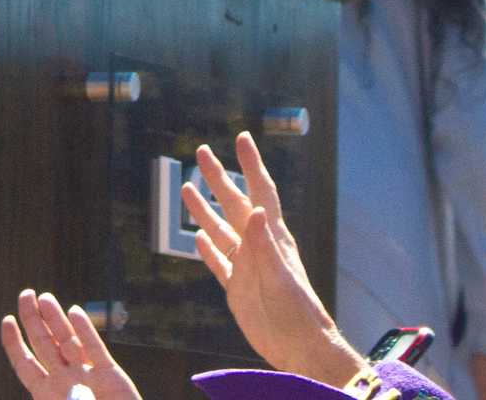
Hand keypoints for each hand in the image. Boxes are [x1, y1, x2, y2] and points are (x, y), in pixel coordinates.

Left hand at [0, 289, 141, 399]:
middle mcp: (64, 380)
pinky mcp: (109, 373)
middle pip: (44, 345)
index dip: (14, 343)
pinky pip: (95, 348)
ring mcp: (86, 374)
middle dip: (33, 320)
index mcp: (47, 394)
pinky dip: (85, 330)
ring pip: (67, 341)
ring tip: (44, 297)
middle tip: (25, 294)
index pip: (25, 363)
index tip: (7, 320)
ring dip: (56, 319)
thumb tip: (35, 389)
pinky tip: (75, 311)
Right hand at [182, 132, 361, 386]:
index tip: (243, 138)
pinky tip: (198, 239)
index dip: (252, 164)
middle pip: (234, 204)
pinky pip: (219, 263)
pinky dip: (207, 250)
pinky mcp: (237, 288)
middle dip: (218, 178)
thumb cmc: (297, 311)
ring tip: (187, 188)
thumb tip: (255, 209)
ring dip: (204, 210)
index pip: (261, 192)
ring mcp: (246, 266)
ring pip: (221, 230)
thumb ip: (265, 245)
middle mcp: (258, 246)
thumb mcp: (280, 276)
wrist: (298, 346)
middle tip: (201, 151)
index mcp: (272, 237)